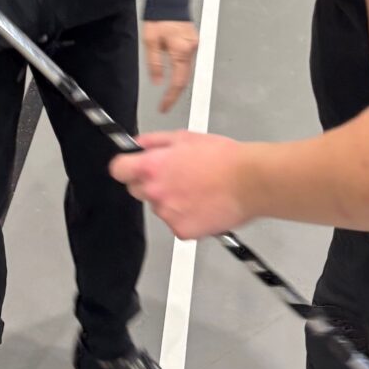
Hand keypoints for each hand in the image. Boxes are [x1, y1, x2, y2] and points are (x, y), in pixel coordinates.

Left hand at [110, 130, 247, 239]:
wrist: (249, 181)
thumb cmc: (223, 157)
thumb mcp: (185, 137)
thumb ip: (155, 140)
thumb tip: (138, 143)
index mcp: (152, 167)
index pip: (119, 170)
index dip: (126, 167)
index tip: (132, 167)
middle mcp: (156, 192)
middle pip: (137, 190)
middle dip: (150, 183)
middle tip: (176, 176)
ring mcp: (168, 214)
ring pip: (159, 207)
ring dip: (171, 201)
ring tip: (197, 190)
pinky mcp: (182, 231)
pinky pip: (176, 224)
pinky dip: (187, 217)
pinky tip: (203, 205)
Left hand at [143, 20, 198, 113]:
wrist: (169, 0)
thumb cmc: (160, 16)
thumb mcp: (150, 41)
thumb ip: (155, 63)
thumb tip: (158, 81)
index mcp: (181, 50)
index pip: (178, 81)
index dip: (171, 97)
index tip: (164, 107)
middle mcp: (191, 49)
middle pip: (185, 78)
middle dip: (176, 93)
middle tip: (165, 104)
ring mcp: (194, 45)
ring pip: (187, 70)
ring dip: (179, 82)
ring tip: (168, 94)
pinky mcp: (194, 42)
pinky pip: (188, 61)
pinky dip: (182, 71)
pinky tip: (175, 75)